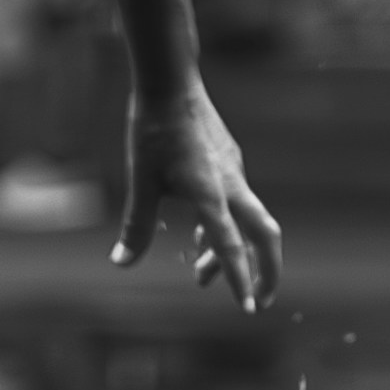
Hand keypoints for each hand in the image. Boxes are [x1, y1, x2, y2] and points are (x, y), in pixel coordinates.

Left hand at [116, 82, 283, 312]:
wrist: (171, 83)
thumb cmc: (153, 129)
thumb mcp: (140, 180)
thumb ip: (135, 225)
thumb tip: (122, 264)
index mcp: (211, 190)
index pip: (230, 242)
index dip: (240, 276)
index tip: (248, 306)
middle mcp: (232, 182)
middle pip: (265, 233)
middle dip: (267, 271)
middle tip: (261, 304)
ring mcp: (234, 172)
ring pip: (247, 221)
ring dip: (230, 253)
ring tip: (201, 278)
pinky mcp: (229, 164)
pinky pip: (235, 205)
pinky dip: (222, 228)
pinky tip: (201, 239)